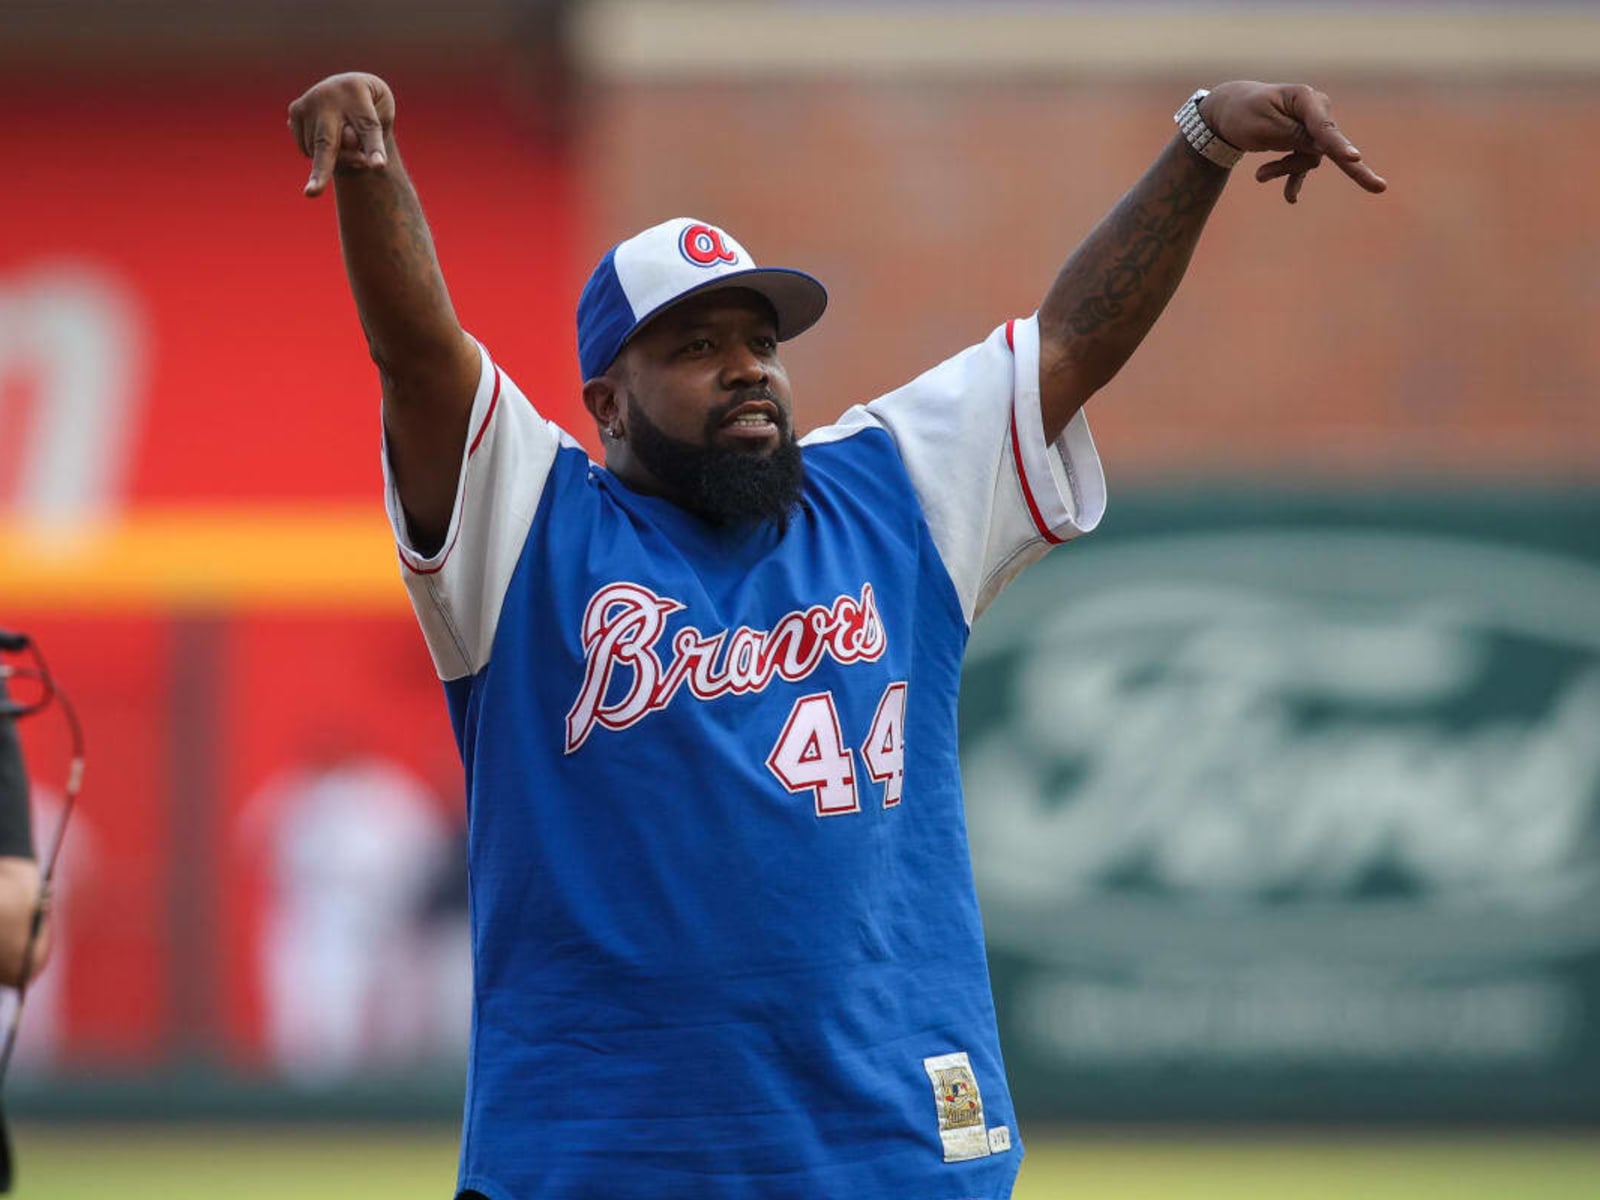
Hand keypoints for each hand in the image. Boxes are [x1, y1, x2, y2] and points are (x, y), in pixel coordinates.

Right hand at [287, 72, 395, 197]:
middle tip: (312, 193)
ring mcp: (307, 103)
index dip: (374, 149)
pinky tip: (329, 134)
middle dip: (321, 171)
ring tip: (348, 139)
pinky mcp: (295, 111)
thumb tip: (355, 150)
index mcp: (356, 91)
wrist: (348, 87)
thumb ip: (372, 136)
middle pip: (326, 143)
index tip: (379, 165)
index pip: (368, 129)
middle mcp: (327, 95)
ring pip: (319, 153)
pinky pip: (308, 149)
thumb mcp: (383, 114)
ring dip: (336, 159)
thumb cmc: (373, 106)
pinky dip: (319, 152)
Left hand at [1200, 81, 1387, 203]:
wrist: (1231, 112)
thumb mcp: (1262, 127)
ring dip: (1284, 169)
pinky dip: (1292, 179)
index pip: (1323, 127)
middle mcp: (1316, 110)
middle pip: (1326, 145)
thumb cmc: (1244, 114)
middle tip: (1380, 187)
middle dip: (1343, 166)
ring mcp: (1314, 127)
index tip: (1353, 158)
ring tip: (1259, 176)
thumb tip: (1323, 151)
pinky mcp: (1307, 141)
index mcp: (1304, 98)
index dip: (1337, 145)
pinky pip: (1305, 164)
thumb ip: (1293, 136)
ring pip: (1310, 159)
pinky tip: (1290, 198)